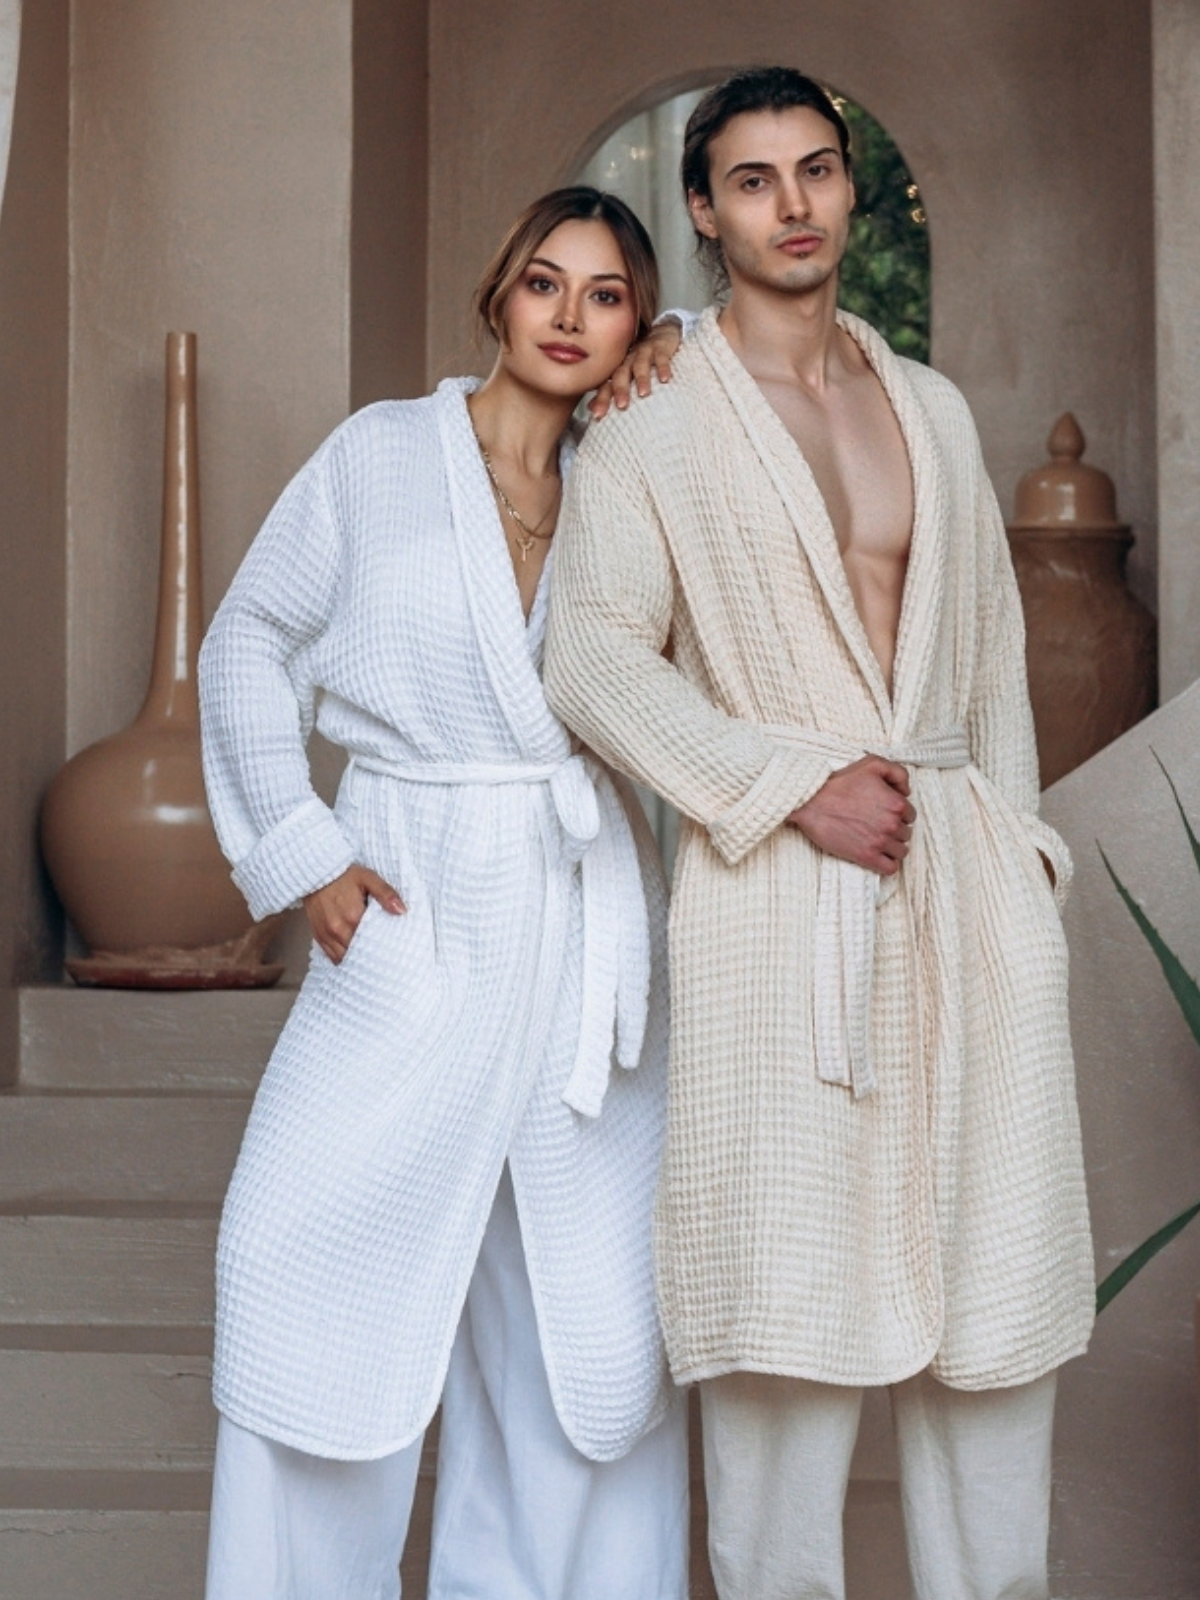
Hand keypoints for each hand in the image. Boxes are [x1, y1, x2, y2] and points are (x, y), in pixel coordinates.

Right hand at [304, 864, 404, 962]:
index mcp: (353, 917)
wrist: (316, 872)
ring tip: (368, 955)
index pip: (373, 942)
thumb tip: (402, 911)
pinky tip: (352, 954)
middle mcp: (338, 930)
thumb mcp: (368, 878)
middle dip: (370, 954)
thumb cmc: (344, 875)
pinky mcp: (318, 936)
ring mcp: (326, 935)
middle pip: (358, 952)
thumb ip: (386, 894)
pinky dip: (342, 957)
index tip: (391, 948)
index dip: (383, 947)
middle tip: (382, 954)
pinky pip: (332, 956)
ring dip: (356, 957)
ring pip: (344, 957)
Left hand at [587, 317, 682, 418]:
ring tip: (644, 394)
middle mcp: (628, 361)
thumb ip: (609, 391)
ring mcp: (643, 353)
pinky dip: (662, 367)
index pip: (607, 385)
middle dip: (620, 390)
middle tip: (621, 406)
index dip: (601, 399)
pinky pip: (661, 357)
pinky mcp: (660, 348)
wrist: (659, 336)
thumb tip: (591, 410)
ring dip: (641, 379)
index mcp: (618, 370)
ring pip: (640, 365)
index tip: (597, 415)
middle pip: (621, 374)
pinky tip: (665, 379)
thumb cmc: (640, 362)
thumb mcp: (625, 375)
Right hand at [785, 756, 914, 875]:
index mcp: (896, 803)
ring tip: (878, 840)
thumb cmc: (838, 782)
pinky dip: (887, 864)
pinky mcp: (866, 856)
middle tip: (877, 825)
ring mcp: (880, 842)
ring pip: (901, 852)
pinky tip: (878, 856)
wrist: (811, 802)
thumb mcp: (871, 764)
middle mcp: (892, 824)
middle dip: (895, 830)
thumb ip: (898, 773)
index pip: (910, 815)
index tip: (884, 813)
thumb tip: (907, 791)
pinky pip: (890, 868)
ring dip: (893, 847)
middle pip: (906, 834)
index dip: (898, 813)